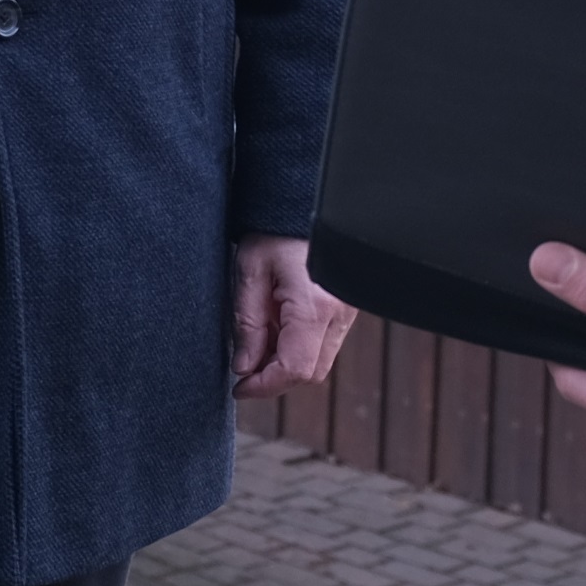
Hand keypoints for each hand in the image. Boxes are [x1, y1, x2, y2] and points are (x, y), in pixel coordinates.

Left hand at [228, 236, 355, 397]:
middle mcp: (339, 314)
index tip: (238, 386)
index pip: (294, 369)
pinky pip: (325, 344)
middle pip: (311, 373)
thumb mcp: (249, 273)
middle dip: (276, 378)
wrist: (302, 199)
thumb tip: (244, 367)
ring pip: (320, 361)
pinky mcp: (346, 308)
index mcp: (315, 307)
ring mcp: (347, 312)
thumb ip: (247, 324)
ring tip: (257, 343)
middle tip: (244, 369)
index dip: (264, 386)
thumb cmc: (273, 230)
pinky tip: (276, 328)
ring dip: (287, 364)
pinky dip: (299, 348)